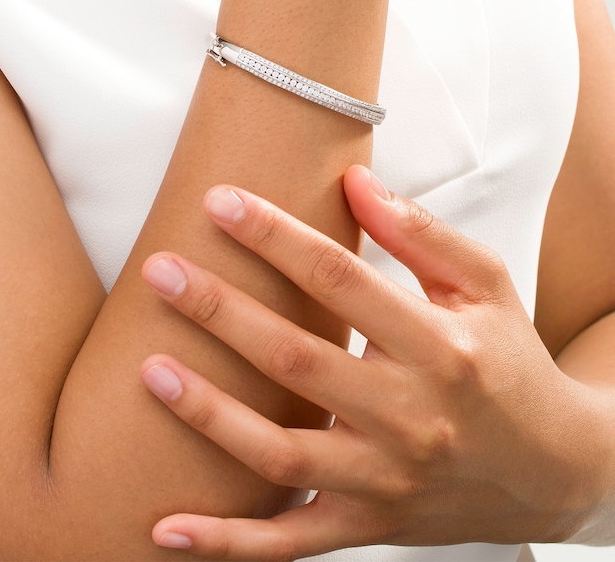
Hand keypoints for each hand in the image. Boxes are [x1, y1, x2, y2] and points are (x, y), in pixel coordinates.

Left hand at [139, 166, 607, 558]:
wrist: (555, 469)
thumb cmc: (508, 362)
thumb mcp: (483, 286)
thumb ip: (419, 232)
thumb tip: (354, 178)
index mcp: (439, 346)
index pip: (339, 277)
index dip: (274, 236)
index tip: (218, 202)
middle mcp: (411, 416)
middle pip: (296, 359)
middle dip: (221, 310)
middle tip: (160, 271)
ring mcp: (385, 479)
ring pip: (281, 452)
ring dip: (208, 413)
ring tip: (149, 369)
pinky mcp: (369, 524)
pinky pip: (289, 542)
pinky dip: (226, 542)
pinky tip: (162, 526)